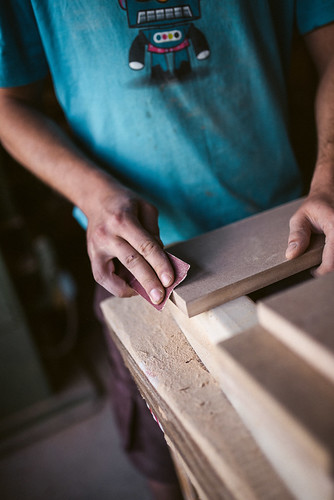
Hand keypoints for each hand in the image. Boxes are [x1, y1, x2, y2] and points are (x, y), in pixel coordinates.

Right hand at [86, 184, 173, 302]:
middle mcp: (107, 235)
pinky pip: (104, 280)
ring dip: (132, 289)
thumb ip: (154, 232)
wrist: (96, 199)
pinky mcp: (91, 258)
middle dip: (148, 282)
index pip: (145, 246)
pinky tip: (133, 289)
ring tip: (148, 295)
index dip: (159, 264)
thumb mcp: (145, 208)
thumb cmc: (126, 204)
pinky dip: (119, 288)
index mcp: (123, 220)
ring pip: (113, 276)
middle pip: (131, 262)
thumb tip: (160, 258)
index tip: (170, 280)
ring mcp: (96, 248)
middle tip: (161, 297)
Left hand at [285, 192, 333, 274]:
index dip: (324, 270)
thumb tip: (291, 255)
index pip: (332, 256)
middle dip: (328, 267)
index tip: (314, 273)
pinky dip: (331, 257)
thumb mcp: (299, 218)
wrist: (328, 197)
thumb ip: (296, 236)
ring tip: (321, 265)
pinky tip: (326, 258)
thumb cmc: (314, 207)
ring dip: (330, 262)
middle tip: (317, 271)